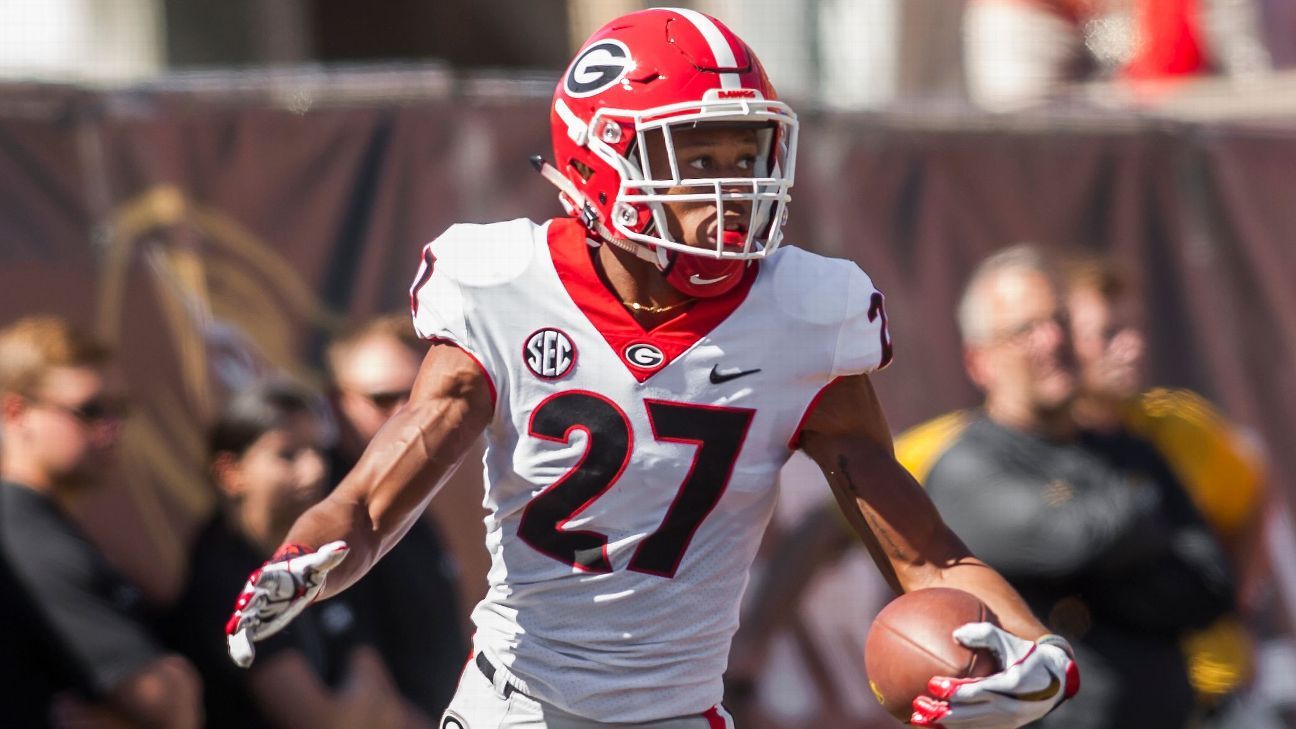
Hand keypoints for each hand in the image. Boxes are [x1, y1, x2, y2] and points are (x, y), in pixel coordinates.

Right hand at [225, 540, 348, 667]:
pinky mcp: (254, 625)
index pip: (268, 576)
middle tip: (243, 607)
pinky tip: (243, 661)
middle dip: (247, 603)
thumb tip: (344, 548)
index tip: (257, 578)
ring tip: (242, 648)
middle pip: (251, 599)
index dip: (263, 577)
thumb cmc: (304, 573)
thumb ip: (328, 558)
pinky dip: (240, 648)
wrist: (292, 582)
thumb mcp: (317, 566)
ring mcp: (254, 610)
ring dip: (241, 632)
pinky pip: (244, 637)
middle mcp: (258, 593)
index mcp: (273, 576)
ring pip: (243, 622)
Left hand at [910, 624, 1078, 728]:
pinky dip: (955, 728)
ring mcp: (1010, 721)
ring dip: (945, 724)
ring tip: (918, 719)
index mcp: (1015, 684)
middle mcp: (1013, 707)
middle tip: (919, 704)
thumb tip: (955, 634)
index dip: (956, 691)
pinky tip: (933, 725)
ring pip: (973, 726)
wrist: (1055, 680)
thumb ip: (983, 633)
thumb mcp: (1008, 639)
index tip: (932, 684)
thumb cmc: (1025, 655)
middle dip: (943, 712)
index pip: (981, 690)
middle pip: (973, 714)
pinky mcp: (1006, 728)